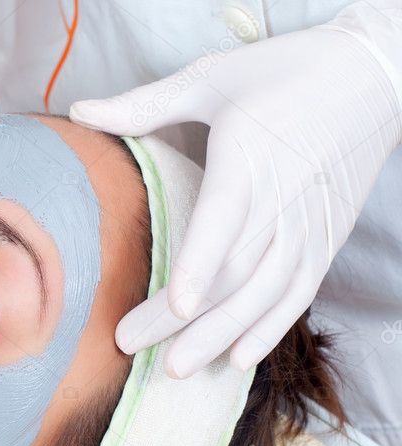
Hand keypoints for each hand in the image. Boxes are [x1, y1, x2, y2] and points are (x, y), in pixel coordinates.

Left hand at [70, 3, 401, 377]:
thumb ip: (144, 103)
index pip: (226, 219)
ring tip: (178, 368)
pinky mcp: (326, 239)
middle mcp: (284, 198)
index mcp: (250, 157)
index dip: (201, 265)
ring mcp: (310, 224)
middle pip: (235, 271)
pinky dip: (271, 328)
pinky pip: (299, 294)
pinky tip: (238, 358)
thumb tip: (79, 113)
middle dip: (184, 317)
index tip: (175, 306)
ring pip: (266, 293)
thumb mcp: (211, 77)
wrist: (374, 76)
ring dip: (223, 334)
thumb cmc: (285, 73)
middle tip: (130, 344)